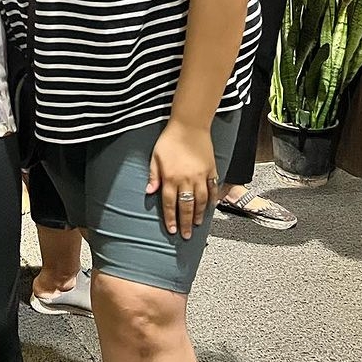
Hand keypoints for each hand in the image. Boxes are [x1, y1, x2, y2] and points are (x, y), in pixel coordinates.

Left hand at [146, 121, 218, 238]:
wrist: (189, 125)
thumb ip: (153, 175)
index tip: (172, 229)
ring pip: (201, 201)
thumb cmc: (170, 140)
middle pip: (186, 206)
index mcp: (170, 177)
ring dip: (198, 214)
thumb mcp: (155, 156)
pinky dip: (212, 200)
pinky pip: (212, 189)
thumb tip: (149, 191)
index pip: (169, 203)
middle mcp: (186, 179)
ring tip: (196, 224)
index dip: (170, 218)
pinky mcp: (211, 170)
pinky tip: (210, 208)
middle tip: (185, 235)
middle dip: (185, 223)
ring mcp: (200, 176)